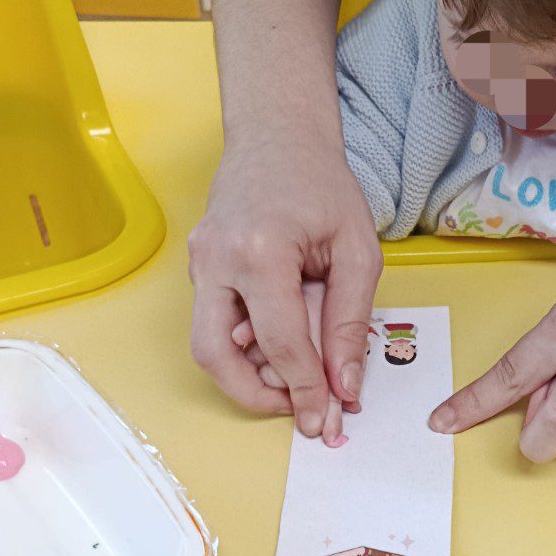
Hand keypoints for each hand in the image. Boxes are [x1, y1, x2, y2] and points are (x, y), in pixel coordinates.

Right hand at [187, 130, 381, 435]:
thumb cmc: (322, 186)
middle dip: (254, 396)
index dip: (305, 388)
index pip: (280, 342)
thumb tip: (343, 385)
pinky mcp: (197, 267)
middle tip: (298, 410)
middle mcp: (216, 260)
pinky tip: (283, 348)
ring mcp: (198, 263)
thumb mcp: (358, 251)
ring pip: (207, 344)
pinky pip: (214, 322)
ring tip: (297, 381)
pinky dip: (245, 347)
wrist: (278, 137)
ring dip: (248, 374)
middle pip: (215, 355)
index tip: (325, 418)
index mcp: (260, 251)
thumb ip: (350, 321)